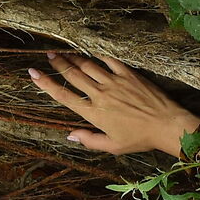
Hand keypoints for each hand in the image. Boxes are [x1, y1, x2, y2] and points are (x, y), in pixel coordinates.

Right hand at [27, 53, 199, 155]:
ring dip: (74, 58)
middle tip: (48, 55)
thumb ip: (89, 140)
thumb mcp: (112, 146)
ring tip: (64, 52)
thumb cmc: (140, 139)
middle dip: (58, 64)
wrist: (166, 125)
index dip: (46, 84)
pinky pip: (110, 61)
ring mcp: (114, 82)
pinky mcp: (129, 74)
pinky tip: (92, 53)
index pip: (64, 96)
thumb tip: (70, 136)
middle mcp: (100, 94)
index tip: (33, 73)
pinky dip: (98, 56)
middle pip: (73, 75)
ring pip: (88, 66)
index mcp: (94, 113)